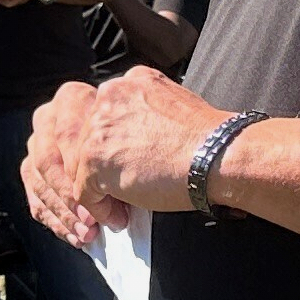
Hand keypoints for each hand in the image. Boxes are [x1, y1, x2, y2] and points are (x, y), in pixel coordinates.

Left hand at [23, 68, 228, 247]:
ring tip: (120, 210)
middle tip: (118, 194)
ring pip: (81, 166)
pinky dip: (99, 209)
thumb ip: (148, 116)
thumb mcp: (175, 108)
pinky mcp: (94, 159)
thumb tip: (138, 139)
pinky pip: (84, 191)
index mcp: (130, 82)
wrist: (218, 155)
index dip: (113, 148)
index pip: (104, 117)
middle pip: (86, 140)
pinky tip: (121, 217)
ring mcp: (98, 127)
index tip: (127, 168)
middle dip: (99, 170)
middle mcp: (109, 96)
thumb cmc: (210, 142)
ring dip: (97, 192)